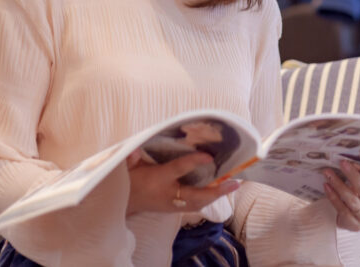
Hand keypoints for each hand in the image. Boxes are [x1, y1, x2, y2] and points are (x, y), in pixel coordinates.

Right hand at [125, 150, 239, 215]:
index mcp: (158, 179)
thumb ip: (131, 156)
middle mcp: (168, 195)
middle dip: (216, 190)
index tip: (209, 156)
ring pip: (198, 203)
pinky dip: (209, 199)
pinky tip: (221, 192)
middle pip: (196, 195)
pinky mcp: (175, 210)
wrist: (124, 204)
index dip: (194, 162)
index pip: (179, 169)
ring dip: (216, 196)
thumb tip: (132, 149)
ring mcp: (173, 205)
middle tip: (235, 182)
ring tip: (233, 186)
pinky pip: (195, 206)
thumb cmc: (129, 181)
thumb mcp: (129, 166)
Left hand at [322, 161, 359, 230]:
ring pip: (351, 200)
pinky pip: (342, 209)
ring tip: (328, 173)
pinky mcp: (354, 225)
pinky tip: (326, 186)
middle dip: (351, 174)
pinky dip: (333, 197)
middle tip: (340, 162)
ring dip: (338, 184)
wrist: (356, 216)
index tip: (353, 157)